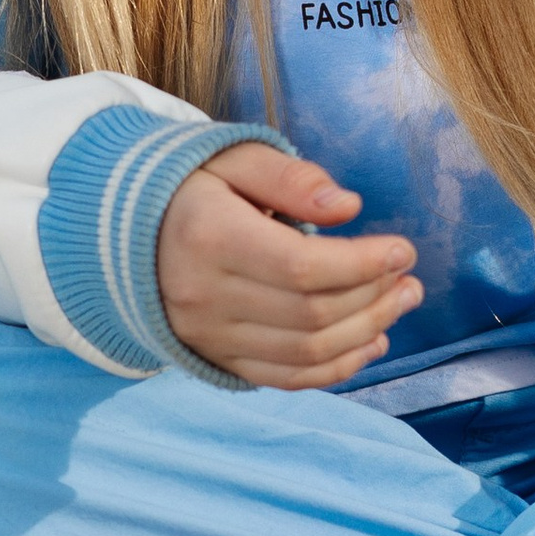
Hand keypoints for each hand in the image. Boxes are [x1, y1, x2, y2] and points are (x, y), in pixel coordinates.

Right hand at [155, 140, 420, 387]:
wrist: (123, 234)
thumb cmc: (192, 187)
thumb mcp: (234, 158)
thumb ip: (291, 178)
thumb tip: (348, 206)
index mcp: (208, 237)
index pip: (301, 267)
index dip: (362, 264)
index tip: (403, 250)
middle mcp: (205, 295)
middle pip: (310, 314)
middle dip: (374, 298)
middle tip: (410, 279)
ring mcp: (208, 335)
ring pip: (304, 352)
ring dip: (366, 333)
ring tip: (401, 303)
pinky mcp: (216, 358)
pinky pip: (284, 377)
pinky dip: (336, 369)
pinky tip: (371, 343)